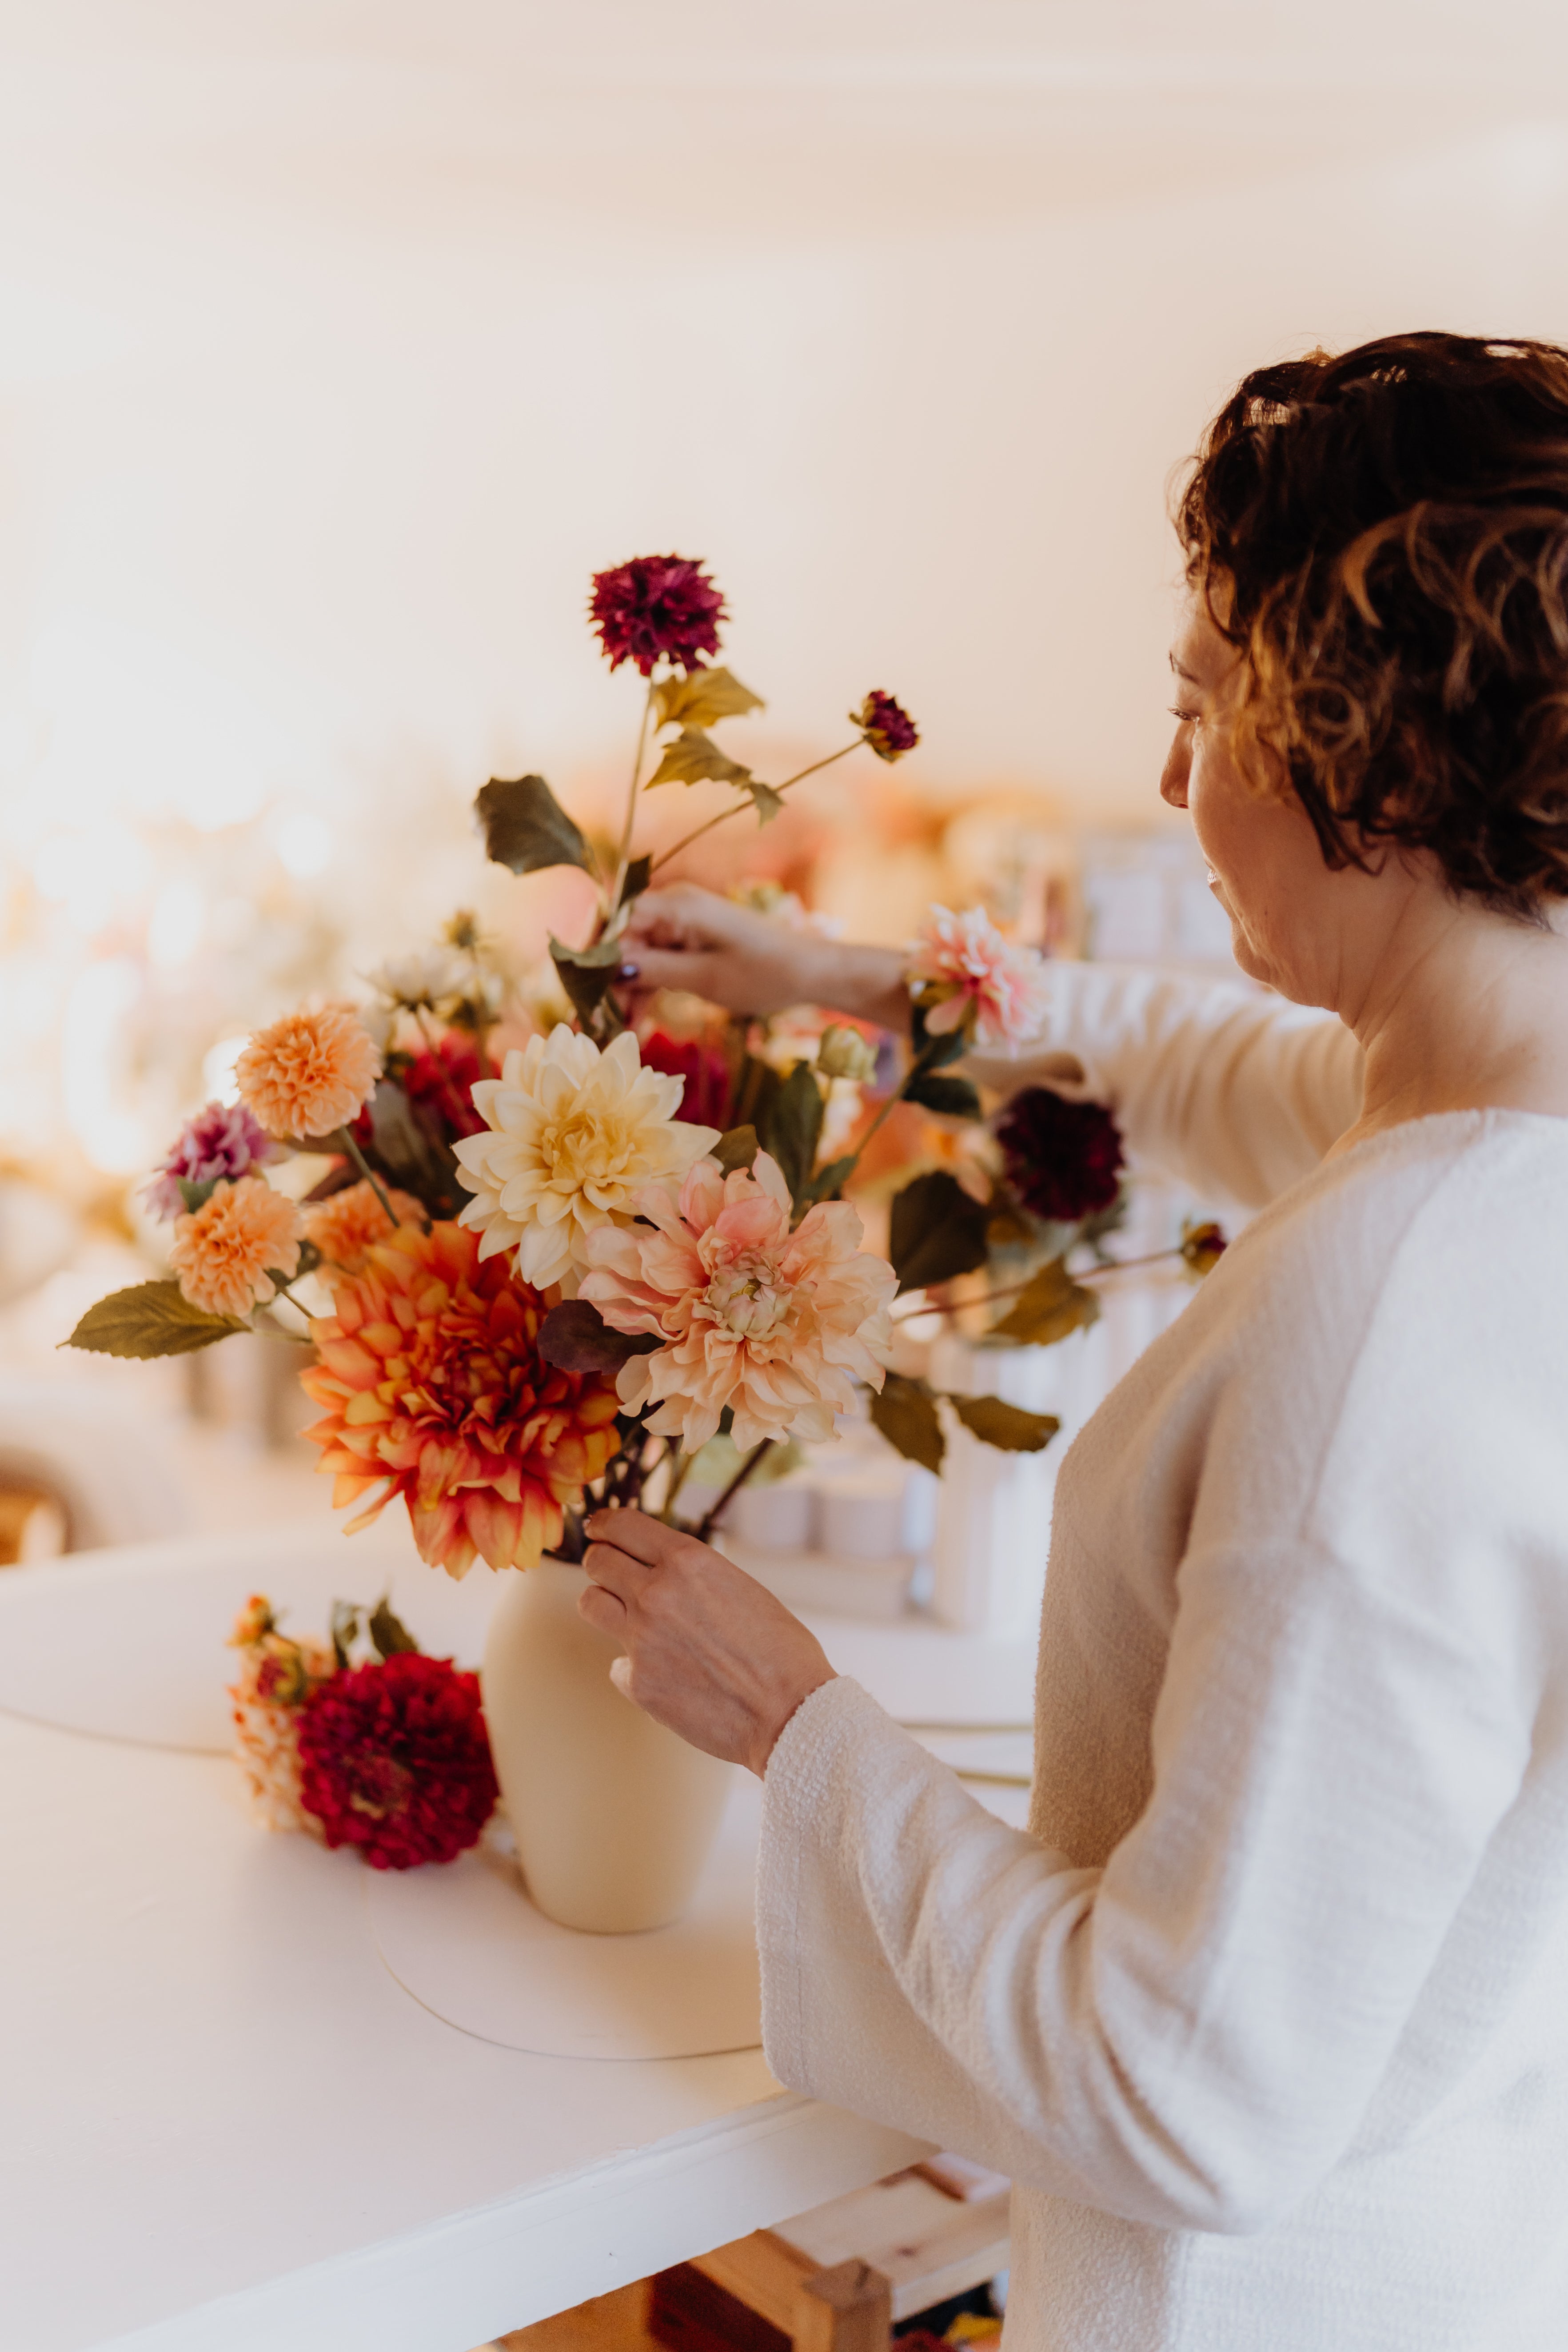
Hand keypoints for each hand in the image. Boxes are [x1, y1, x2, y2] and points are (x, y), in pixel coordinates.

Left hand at [579, 1508, 835, 1776]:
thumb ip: (693, 1577)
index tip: (599, 1528)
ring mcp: (641, 1638)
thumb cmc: (780, 1651)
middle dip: (603, 1562)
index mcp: (688, 1561)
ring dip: (605, 1604)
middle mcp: (656, 1593)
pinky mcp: (637, 1682)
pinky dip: (634, 1666)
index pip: (623, 1525)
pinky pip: (616, 1664)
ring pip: (591, 1603)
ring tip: (625, 1616)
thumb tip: (661, 1573)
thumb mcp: (739, 1588)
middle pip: (598, 1561)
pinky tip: (663, 1673)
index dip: (605, 1524)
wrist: (788, 1712)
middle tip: (611, 1571)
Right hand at [619, 884, 908, 1030]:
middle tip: (592, 1023)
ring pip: (635, 955)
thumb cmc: (765, 972)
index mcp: (678, 904)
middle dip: (605, 980)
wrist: (810, 973)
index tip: (581, 994)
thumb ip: (655, 971)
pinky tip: (634, 1023)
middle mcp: (674, 906)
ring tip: (611, 1032)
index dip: (593, 956)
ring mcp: (681, 923)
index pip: (616, 922)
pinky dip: (645, 989)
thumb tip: (609, 969)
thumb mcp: (705, 978)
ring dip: (623, 991)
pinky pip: (654, 962)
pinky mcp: (689, 941)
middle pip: (621, 939)